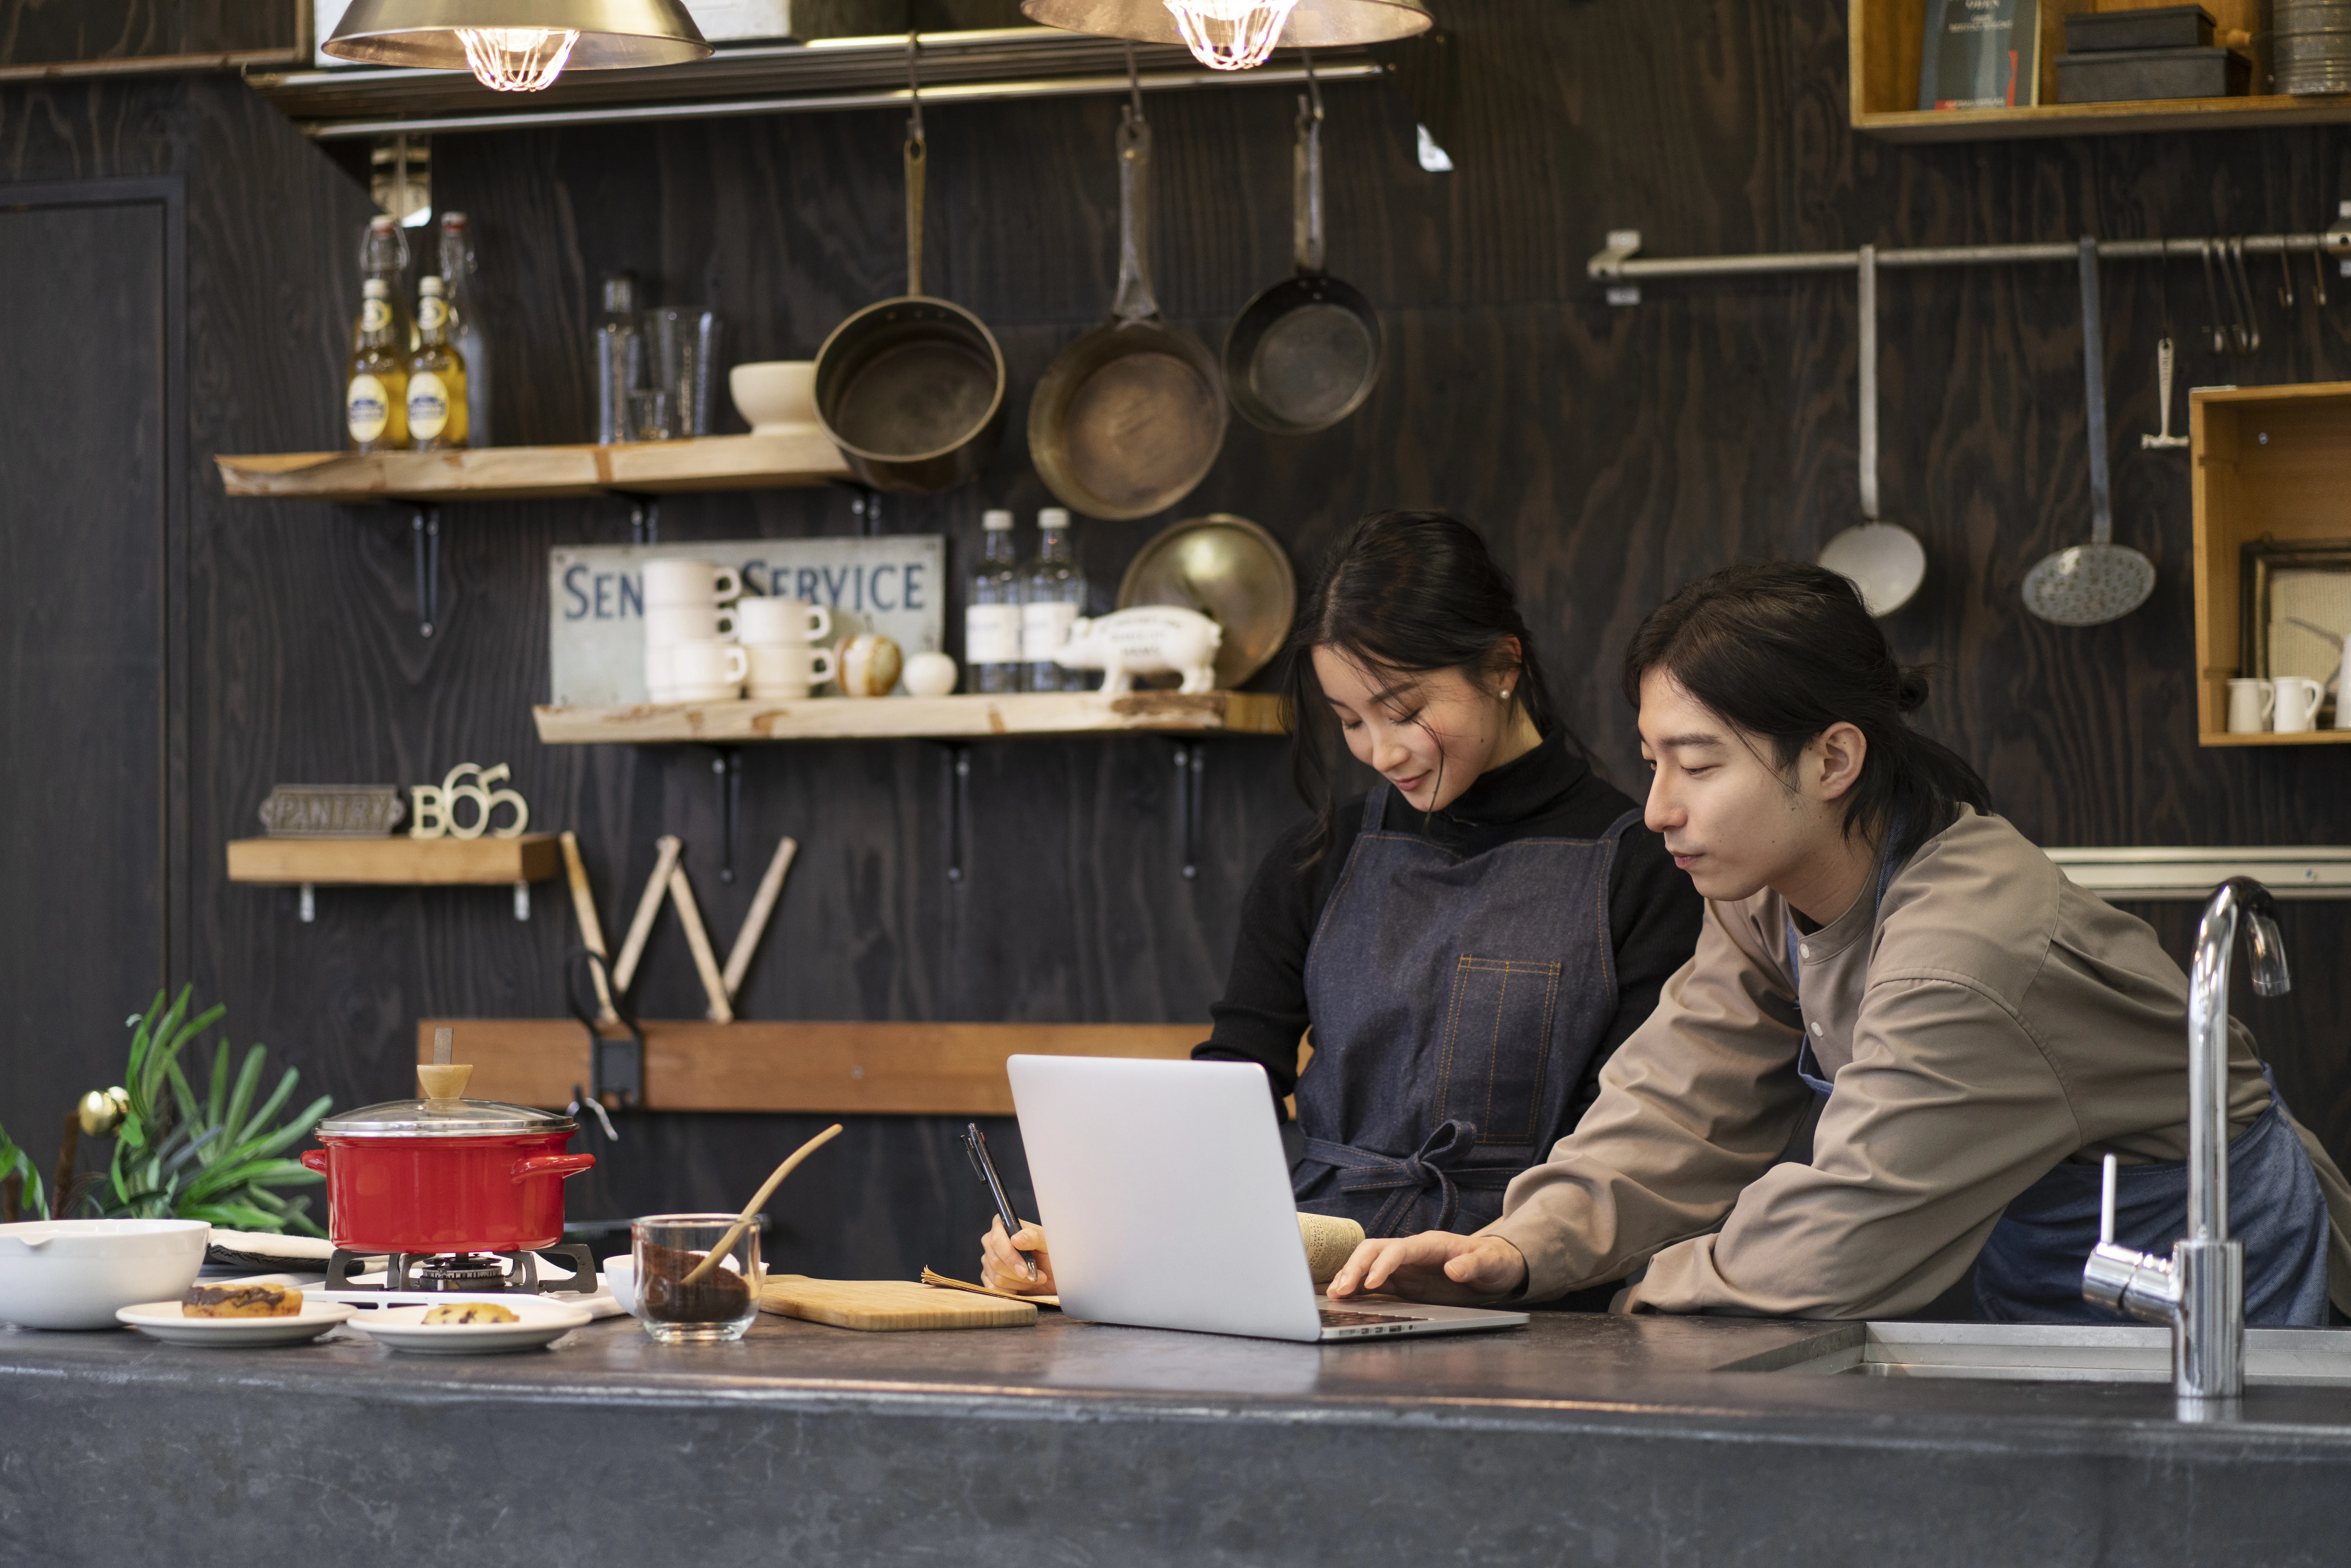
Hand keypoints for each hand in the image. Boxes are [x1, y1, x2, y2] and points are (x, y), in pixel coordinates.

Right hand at [979, 1214, 1056, 1295]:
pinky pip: (994, 1288)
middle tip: (1036, 1276)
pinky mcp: (988, 1278)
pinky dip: (1011, 1291)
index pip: (997, 1240)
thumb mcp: (1047, 1244)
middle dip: (1018, 1273)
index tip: (1025, 1269)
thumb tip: (1016, 1239)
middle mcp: (991, 1242)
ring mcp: (988, 1260)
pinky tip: (1022, 1286)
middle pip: (995, 1261)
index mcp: (1003, 1227)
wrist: (1051, 1275)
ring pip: (996, 1277)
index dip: (1009, 1256)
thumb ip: (1033, 1237)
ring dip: (1019, 1283)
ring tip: (1033, 1279)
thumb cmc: (1049, 1255)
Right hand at [1326, 1231, 1526, 1304]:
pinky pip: (1374, 1282)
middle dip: (1355, 1267)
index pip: (1398, 1249)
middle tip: (1341, 1289)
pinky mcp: (1403, 1281)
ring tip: (1334, 1294)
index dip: (1383, 1264)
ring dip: (1350, 1276)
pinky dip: (1357, 1288)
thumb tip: (1453, 1270)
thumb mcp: (1491, 1264)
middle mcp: (1412, 1253)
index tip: (1372, 1283)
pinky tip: (1344, 1298)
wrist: (1495, 1268)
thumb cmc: (1494, 1262)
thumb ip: (1473, 1265)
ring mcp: (1405, 1267)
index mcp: (1431, 1244)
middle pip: (1374, 1250)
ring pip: (1368, 1264)